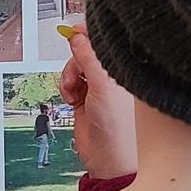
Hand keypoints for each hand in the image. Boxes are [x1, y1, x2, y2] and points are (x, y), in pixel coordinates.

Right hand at [58, 28, 136, 179]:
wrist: (109, 158)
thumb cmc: (119, 128)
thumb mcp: (102, 85)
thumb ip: (88, 57)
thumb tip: (77, 35)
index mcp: (124, 68)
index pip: (105, 41)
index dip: (89, 34)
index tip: (75, 32)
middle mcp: (113, 75)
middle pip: (86, 51)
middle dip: (75, 60)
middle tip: (76, 69)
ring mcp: (99, 87)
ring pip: (75, 66)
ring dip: (69, 75)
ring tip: (74, 90)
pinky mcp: (86, 98)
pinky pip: (70, 82)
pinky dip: (66, 87)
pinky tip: (72, 98)